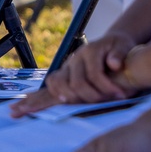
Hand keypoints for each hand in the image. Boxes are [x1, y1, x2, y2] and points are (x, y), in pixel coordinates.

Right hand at [10, 30, 138, 114]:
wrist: (112, 45)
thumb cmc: (118, 47)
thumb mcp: (124, 45)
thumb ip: (120, 53)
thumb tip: (114, 64)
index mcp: (90, 50)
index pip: (94, 74)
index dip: (107, 87)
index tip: (121, 95)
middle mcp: (75, 58)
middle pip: (76, 83)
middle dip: (91, 96)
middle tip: (106, 101)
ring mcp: (67, 67)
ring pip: (57, 84)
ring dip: (67, 98)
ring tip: (70, 105)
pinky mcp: (63, 75)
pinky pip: (49, 86)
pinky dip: (38, 98)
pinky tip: (26, 107)